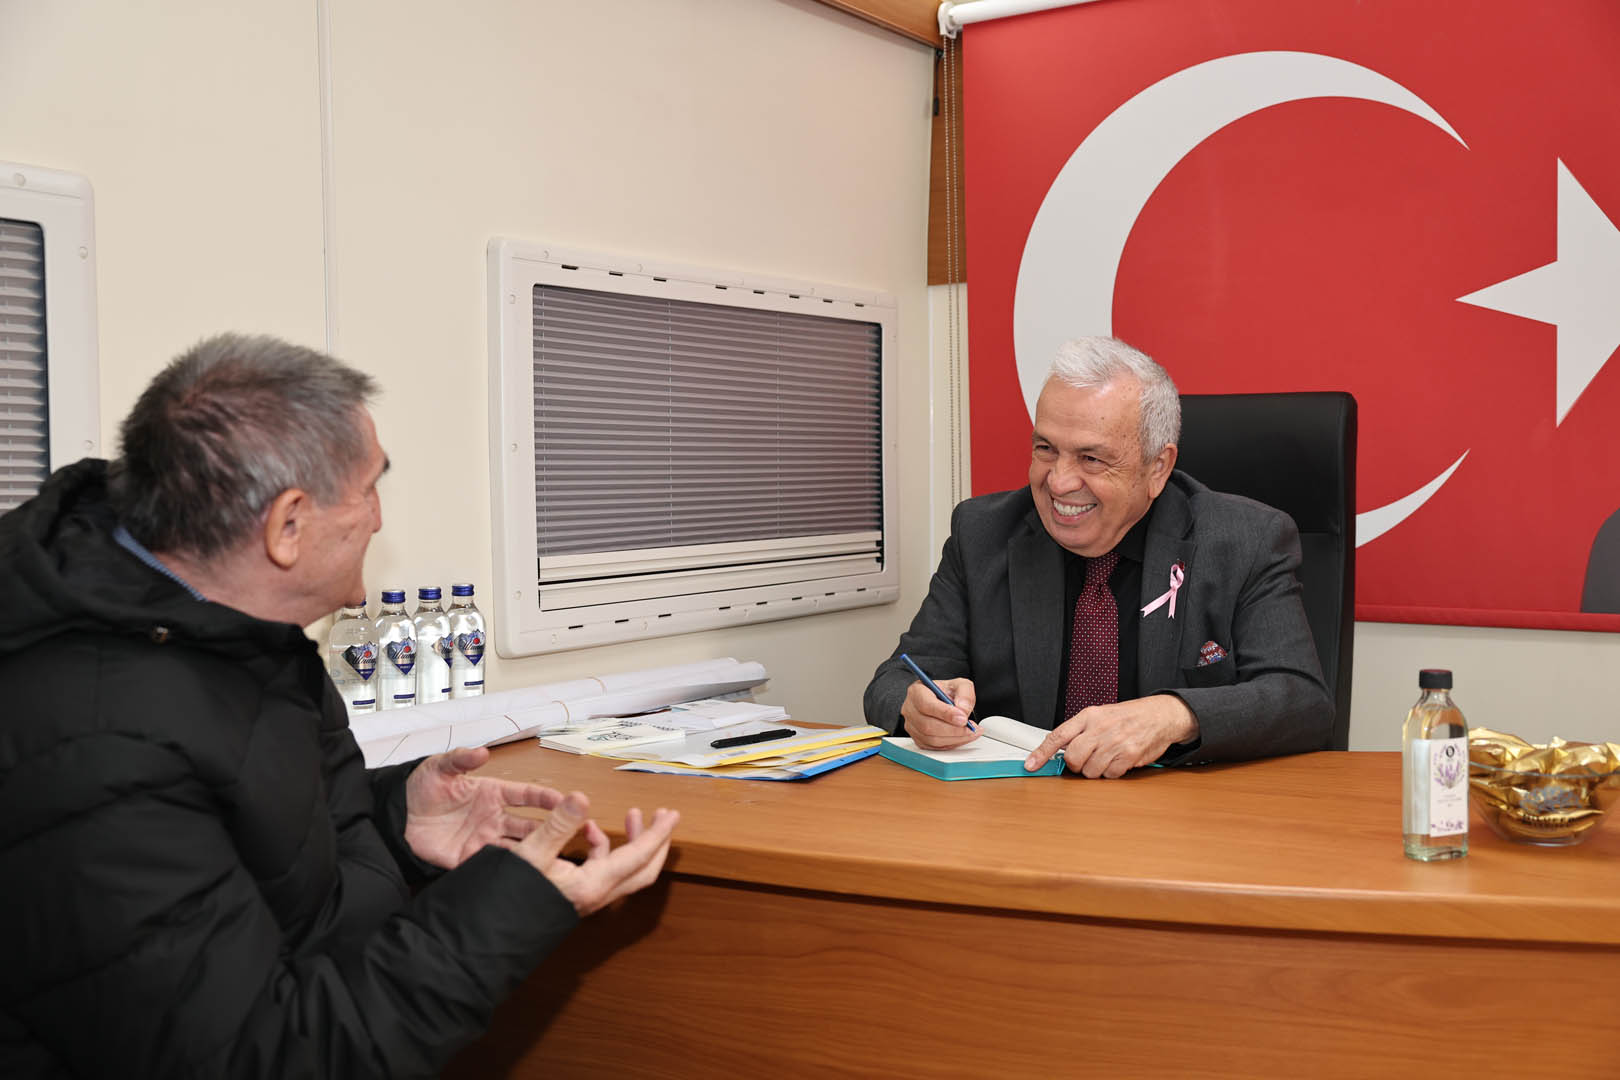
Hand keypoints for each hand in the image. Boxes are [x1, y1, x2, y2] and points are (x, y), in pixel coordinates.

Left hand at [404, 746, 564, 869]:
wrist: (396, 817)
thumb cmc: (421, 789)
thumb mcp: (440, 767)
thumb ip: (461, 759)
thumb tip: (482, 752)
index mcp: (492, 793)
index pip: (526, 795)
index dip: (545, 797)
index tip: (566, 800)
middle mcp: (493, 818)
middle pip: (530, 825)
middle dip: (552, 828)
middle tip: (573, 831)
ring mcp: (483, 840)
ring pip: (517, 847)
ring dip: (534, 851)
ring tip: (553, 857)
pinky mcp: (468, 859)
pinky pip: (493, 865)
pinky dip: (507, 869)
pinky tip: (521, 872)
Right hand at [512, 792, 679, 916]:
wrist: (493, 932)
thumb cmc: (512, 898)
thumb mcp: (532, 855)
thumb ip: (559, 824)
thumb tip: (581, 797)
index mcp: (594, 884)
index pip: (639, 856)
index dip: (658, 834)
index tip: (672, 815)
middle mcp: (598, 893)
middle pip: (643, 868)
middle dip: (656, 841)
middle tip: (663, 817)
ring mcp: (589, 895)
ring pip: (625, 869)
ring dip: (631, 842)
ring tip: (631, 816)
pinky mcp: (577, 894)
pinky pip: (603, 869)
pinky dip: (603, 848)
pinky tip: (589, 831)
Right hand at [900, 677, 978, 748]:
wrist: (941, 700)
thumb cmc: (946, 692)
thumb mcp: (959, 685)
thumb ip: (964, 694)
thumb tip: (963, 710)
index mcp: (917, 692)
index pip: (926, 704)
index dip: (945, 713)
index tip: (963, 718)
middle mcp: (910, 710)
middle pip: (928, 725)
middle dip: (953, 729)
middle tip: (970, 728)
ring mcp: (912, 726)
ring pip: (931, 739)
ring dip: (955, 738)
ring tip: (971, 732)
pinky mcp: (918, 739)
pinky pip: (934, 747)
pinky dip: (951, 744)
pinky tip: (962, 737)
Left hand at [1024, 694, 1198, 777]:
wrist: (1160, 715)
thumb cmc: (1128, 717)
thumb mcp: (1100, 715)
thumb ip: (1080, 731)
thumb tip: (1059, 751)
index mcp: (1088, 716)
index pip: (1058, 736)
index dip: (1041, 753)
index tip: (1031, 765)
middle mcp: (1100, 728)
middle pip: (1073, 759)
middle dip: (1076, 766)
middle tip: (1086, 761)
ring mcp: (1114, 742)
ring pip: (1091, 771)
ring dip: (1096, 770)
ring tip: (1107, 757)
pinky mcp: (1129, 755)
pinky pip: (1110, 775)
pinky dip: (1112, 773)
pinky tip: (1119, 761)